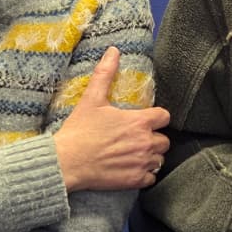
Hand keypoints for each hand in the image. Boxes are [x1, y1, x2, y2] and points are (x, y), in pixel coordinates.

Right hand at [54, 47, 170, 191]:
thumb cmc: (80, 130)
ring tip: (134, 155)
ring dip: (150, 157)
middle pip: (164, 140)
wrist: (67, 161)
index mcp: (140, 121)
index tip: (145, 121)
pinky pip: (151, 178)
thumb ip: (105, 73)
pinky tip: (131, 169)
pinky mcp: (135, 180)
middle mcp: (146, 142)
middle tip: (136, 139)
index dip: (156, 118)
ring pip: (159, 160)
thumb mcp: (92, 99)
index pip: (164, 117)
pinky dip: (144, 175)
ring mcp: (142, 162)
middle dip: (153, 139)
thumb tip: (114, 51)